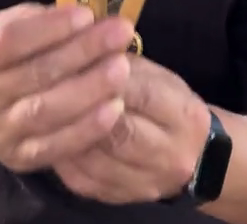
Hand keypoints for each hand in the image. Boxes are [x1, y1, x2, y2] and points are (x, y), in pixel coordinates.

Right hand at [0, 3, 133, 172]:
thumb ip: (35, 20)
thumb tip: (82, 16)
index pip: (8, 41)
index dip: (50, 28)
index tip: (87, 14)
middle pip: (34, 75)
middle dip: (82, 52)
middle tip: (120, 34)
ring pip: (46, 112)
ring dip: (89, 89)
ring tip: (122, 68)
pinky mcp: (17, 158)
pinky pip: (56, 147)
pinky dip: (87, 128)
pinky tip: (115, 108)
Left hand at [54, 55, 210, 203]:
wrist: (198, 159)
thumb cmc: (172, 105)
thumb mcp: (160, 78)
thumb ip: (127, 66)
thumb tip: (86, 47)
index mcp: (183, 116)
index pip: (143, 95)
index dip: (108, 77)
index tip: (80, 57)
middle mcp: (169, 155)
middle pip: (119, 133)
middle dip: (84, 107)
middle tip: (57, 84)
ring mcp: (144, 183)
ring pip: (96, 160)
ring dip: (67, 132)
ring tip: (47, 108)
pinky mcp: (120, 199)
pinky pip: (84, 180)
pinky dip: (63, 155)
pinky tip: (49, 135)